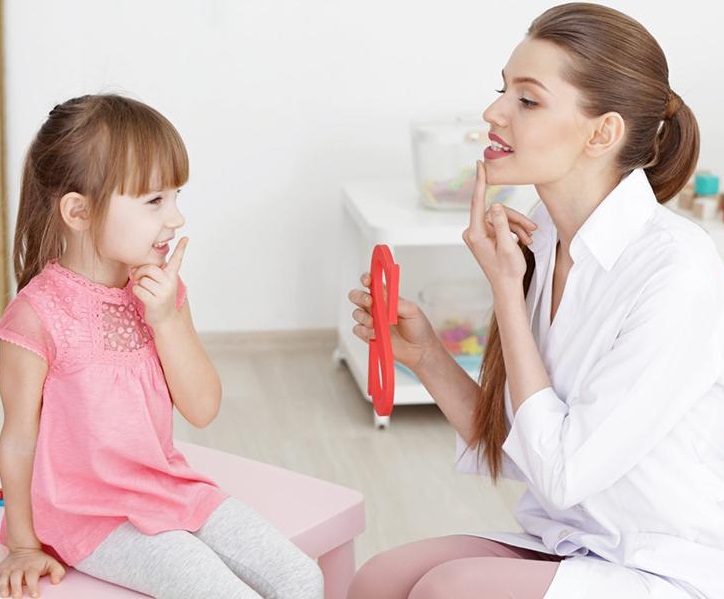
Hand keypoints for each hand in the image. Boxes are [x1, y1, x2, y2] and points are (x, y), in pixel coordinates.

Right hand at [0, 548, 64, 597]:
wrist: (24, 548)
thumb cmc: (39, 561)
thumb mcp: (51, 563)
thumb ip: (57, 572)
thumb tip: (56, 582)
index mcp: (32, 567)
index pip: (32, 576)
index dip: (33, 586)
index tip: (35, 595)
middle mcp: (20, 567)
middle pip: (16, 577)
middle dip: (16, 588)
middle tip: (18, 597)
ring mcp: (10, 568)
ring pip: (5, 577)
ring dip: (5, 586)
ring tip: (6, 594)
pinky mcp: (2, 569)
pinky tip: (1, 590)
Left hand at [131, 237, 187, 328]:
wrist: (165, 319)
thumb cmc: (159, 298)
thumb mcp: (160, 284)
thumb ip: (151, 273)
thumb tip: (133, 267)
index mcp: (172, 276)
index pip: (177, 260)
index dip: (181, 248)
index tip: (186, 238)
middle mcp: (170, 283)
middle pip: (149, 268)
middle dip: (140, 273)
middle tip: (141, 280)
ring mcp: (164, 292)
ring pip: (142, 279)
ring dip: (138, 284)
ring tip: (145, 291)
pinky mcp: (155, 301)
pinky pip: (138, 289)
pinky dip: (137, 292)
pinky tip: (144, 298)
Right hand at [349, 273, 439, 371]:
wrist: (420, 350)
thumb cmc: (418, 328)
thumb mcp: (412, 310)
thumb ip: (396, 302)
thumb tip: (383, 295)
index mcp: (386, 297)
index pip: (371, 283)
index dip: (366, 279)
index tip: (367, 281)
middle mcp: (376, 307)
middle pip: (357, 296)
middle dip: (360, 297)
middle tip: (370, 302)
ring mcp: (371, 321)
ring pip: (356, 313)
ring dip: (364, 317)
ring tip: (375, 324)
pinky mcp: (368, 335)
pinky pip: (357, 329)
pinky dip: (364, 331)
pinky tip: (375, 334)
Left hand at [462, 161, 530, 296]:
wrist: (507, 286)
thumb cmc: (507, 271)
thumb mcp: (508, 247)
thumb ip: (502, 224)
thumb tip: (495, 205)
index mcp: (475, 234)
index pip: (477, 202)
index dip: (480, 182)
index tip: (480, 165)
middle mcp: (473, 232)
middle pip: (496, 212)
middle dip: (515, 219)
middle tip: (531, 229)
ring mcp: (479, 234)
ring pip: (501, 218)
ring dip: (517, 226)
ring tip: (529, 238)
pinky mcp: (485, 236)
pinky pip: (501, 225)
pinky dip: (514, 231)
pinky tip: (524, 240)